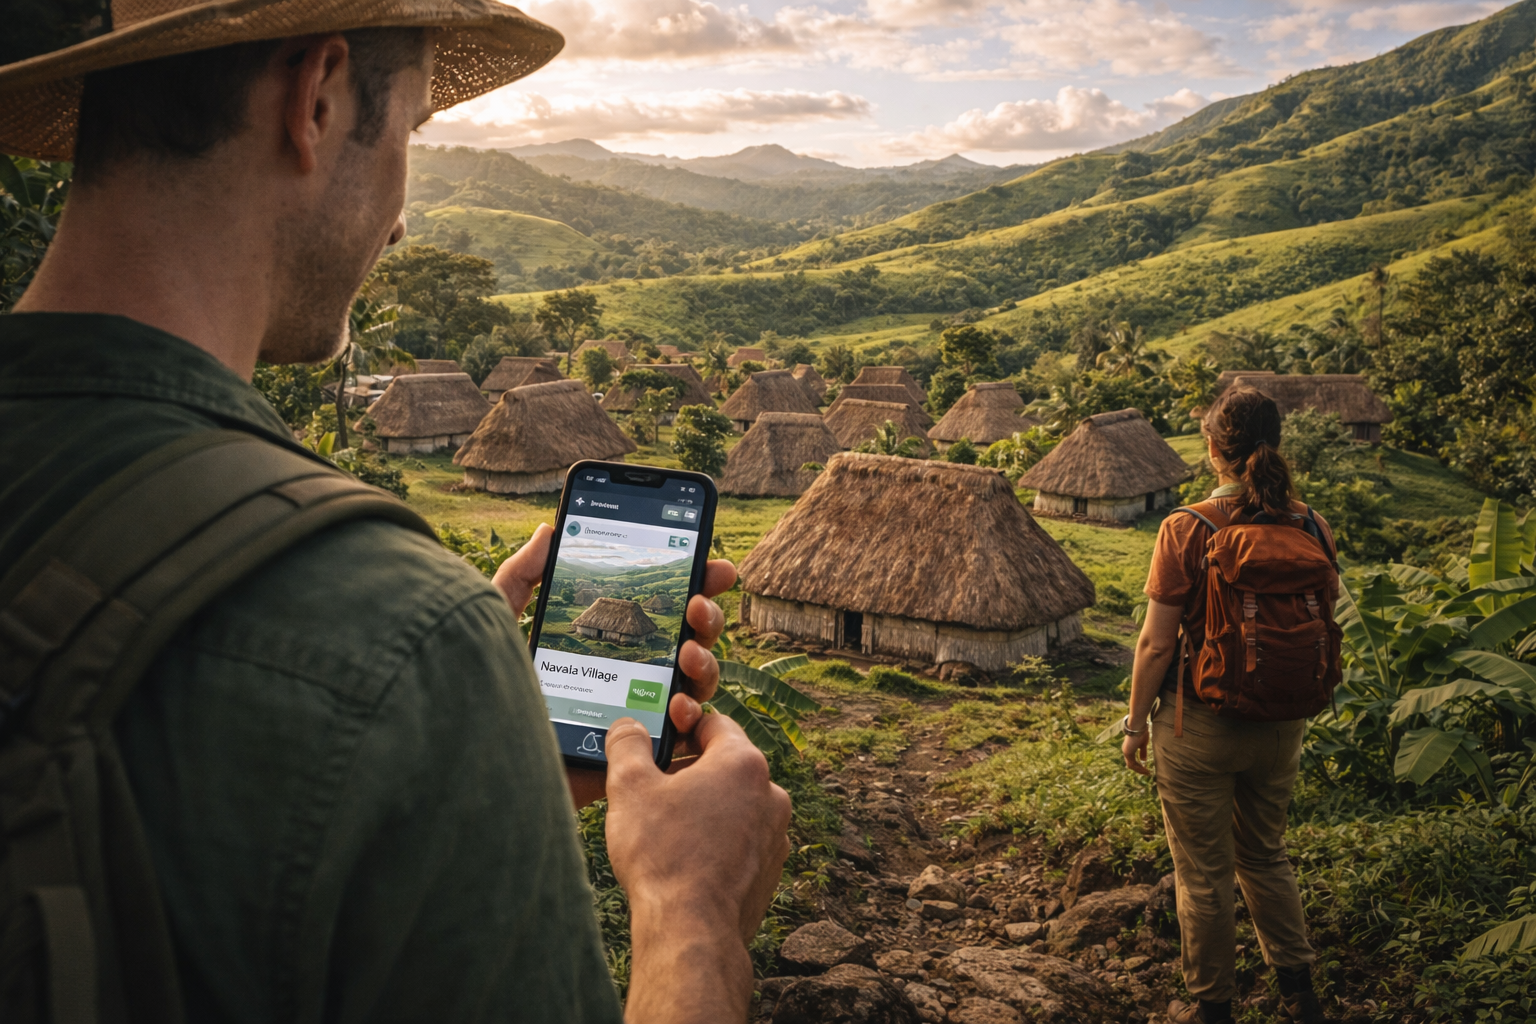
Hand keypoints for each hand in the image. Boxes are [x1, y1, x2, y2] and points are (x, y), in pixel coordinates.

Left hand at [492, 523, 738, 806]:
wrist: (476, 760)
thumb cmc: (480, 692)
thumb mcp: (495, 625)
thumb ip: (519, 576)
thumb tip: (549, 530)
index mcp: (603, 643)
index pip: (658, 609)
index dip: (694, 584)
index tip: (714, 564)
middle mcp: (627, 675)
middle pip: (688, 641)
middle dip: (707, 617)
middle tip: (696, 605)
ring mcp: (637, 716)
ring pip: (695, 685)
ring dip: (707, 663)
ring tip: (687, 654)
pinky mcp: (636, 758)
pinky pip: (683, 739)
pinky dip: (693, 718)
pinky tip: (679, 703)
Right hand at [605, 711, 791, 1022]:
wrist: (692, 931)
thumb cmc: (662, 855)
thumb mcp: (630, 787)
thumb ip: (628, 745)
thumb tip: (627, 726)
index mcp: (744, 763)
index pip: (713, 723)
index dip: (681, 728)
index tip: (658, 743)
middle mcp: (771, 794)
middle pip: (726, 765)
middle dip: (690, 771)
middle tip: (653, 788)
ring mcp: (776, 834)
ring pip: (735, 805)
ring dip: (705, 807)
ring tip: (666, 828)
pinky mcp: (770, 869)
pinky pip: (741, 840)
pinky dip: (717, 840)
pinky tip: (686, 858)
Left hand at [1122, 723, 1150, 775]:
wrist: (1138, 726)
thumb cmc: (1141, 732)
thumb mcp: (1143, 744)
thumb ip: (1142, 752)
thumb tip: (1143, 760)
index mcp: (1129, 748)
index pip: (1132, 760)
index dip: (1138, 765)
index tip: (1145, 769)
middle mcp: (1126, 751)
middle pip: (1131, 764)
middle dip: (1139, 769)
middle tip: (1146, 773)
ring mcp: (1126, 752)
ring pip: (1131, 765)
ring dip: (1139, 770)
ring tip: (1147, 773)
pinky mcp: (1128, 752)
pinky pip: (1132, 764)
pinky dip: (1138, 768)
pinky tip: (1145, 770)